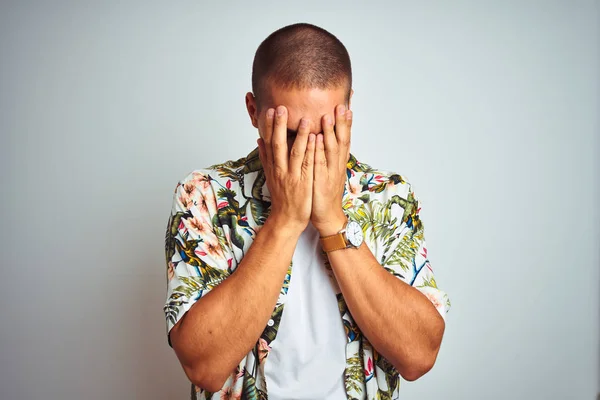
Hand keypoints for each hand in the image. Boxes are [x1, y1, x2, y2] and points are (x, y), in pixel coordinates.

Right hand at [257, 105, 315, 233]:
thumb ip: (265, 157)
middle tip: (280, 108)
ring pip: (294, 153)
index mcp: (272, 166)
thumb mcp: (270, 175)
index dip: (269, 126)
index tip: (269, 110)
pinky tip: (316, 139)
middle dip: (279, 126)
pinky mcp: (303, 183)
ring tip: (304, 119)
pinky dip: (311, 151)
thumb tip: (259, 140)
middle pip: (278, 145)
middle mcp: (280, 170)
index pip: (268, 143)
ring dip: (300, 135)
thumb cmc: (282, 197)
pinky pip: (307, 165)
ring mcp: (291, 176)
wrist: (286, 219)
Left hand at [311, 104, 352, 235]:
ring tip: (328, 117)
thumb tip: (323, 139)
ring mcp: (330, 174)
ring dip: (330, 133)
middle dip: (342, 123)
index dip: (346, 124)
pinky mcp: (321, 182)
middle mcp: (337, 166)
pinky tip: (316, 140)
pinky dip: (319, 151)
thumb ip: (326, 155)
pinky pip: (320, 164)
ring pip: (332, 151)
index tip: (345, 106)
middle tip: (341, 106)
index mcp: (338, 163)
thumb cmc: (324, 193)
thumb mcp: (327, 171)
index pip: (344, 139)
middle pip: (342, 141)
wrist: (327, 216)